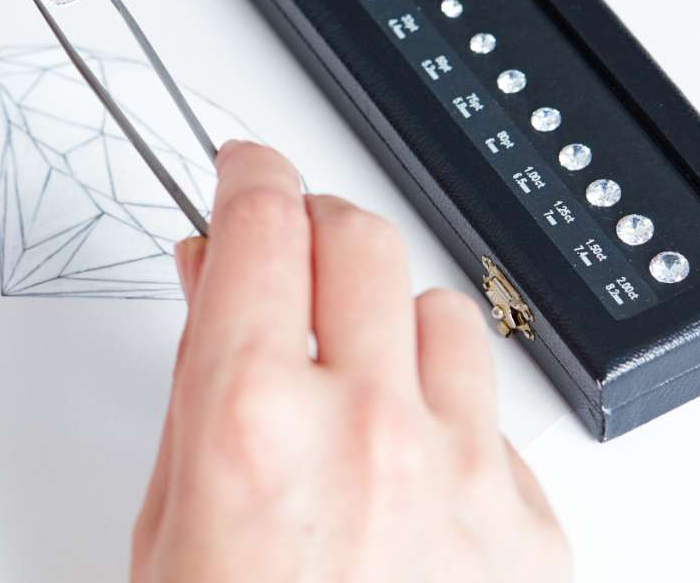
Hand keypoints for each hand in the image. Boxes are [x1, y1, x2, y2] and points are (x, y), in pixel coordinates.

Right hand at [133, 141, 570, 582]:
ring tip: (353, 381)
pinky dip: (445, 419)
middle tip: (289, 255)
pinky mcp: (530, 531)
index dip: (250, 174)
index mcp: (253, 420)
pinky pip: (495, 415)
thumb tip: (211, 273)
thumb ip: (193, 381)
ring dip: (390, 319)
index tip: (247, 169)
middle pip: (360, 234)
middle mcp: (367, 432)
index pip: (263, 219)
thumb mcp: (169, 521)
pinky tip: (406, 473)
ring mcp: (461, 478)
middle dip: (314, 225)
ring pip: (441, 310)